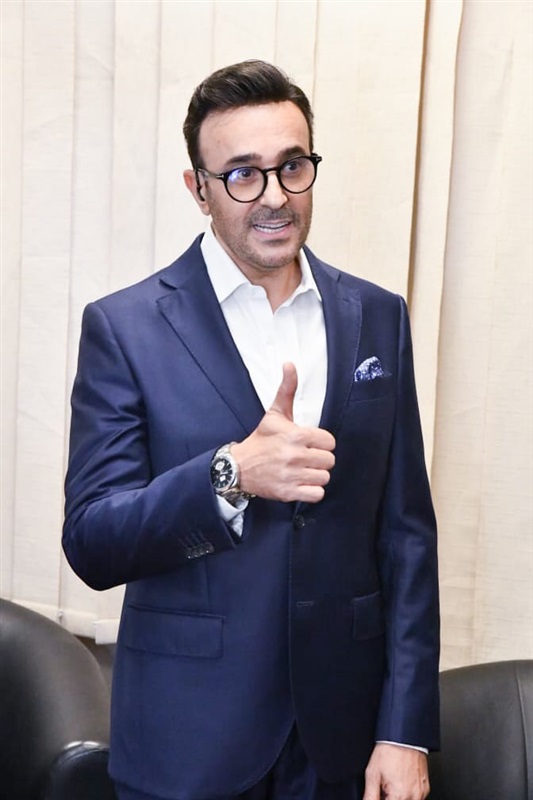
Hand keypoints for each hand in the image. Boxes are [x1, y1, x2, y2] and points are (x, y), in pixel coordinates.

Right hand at [231, 362, 334, 502]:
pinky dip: (312, 491)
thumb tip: (290, 364)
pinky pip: (317, 495)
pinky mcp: (289, 492)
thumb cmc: (261, 440)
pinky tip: (302, 483)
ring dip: (316, 476)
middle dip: (319, 460)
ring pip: (324, 478)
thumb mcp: (275, 414)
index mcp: (296, 435)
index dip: (322, 443)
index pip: (329, 442)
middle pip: (329, 461)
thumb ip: (287, 389)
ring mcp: (292, 475)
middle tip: (306, 458)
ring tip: (303, 470)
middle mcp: (295, 456)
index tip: (310, 444)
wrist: (239, 466)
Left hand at [363, 744, 429, 799]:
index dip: (381, 798)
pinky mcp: (425, 788)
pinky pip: (415, 797)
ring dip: (398, 796)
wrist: (404, 736)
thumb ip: (370, 796)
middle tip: (385, 786)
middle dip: (389, 797)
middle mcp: (414, 797)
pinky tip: (401, 780)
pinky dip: (407, 793)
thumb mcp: (372, 774)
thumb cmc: (389, 751)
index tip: (380, 792)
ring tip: (393, 782)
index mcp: (400, 795)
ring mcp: (421, 793)